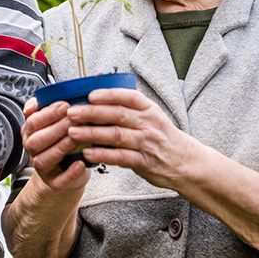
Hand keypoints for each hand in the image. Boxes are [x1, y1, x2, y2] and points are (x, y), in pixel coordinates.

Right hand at [21, 97, 90, 193]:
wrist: (65, 168)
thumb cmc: (60, 139)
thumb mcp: (51, 121)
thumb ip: (44, 107)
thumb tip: (35, 102)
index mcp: (30, 133)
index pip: (33, 122)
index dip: (48, 114)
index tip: (65, 105)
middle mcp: (32, 151)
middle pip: (36, 141)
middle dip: (55, 129)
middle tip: (73, 119)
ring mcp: (42, 169)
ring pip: (45, 160)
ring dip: (61, 147)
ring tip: (76, 138)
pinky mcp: (55, 183)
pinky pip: (59, 181)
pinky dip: (70, 173)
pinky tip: (81, 163)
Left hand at [66, 88, 192, 190]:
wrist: (186, 162)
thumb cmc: (163, 138)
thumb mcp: (152, 117)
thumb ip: (130, 110)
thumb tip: (98, 103)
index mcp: (149, 110)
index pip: (128, 97)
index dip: (108, 95)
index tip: (90, 94)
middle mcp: (148, 124)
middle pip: (117, 114)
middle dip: (92, 112)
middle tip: (72, 112)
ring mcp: (146, 143)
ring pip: (116, 135)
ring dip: (92, 133)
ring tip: (73, 131)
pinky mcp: (143, 162)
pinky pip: (120, 157)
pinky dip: (102, 154)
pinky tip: (87, 153)